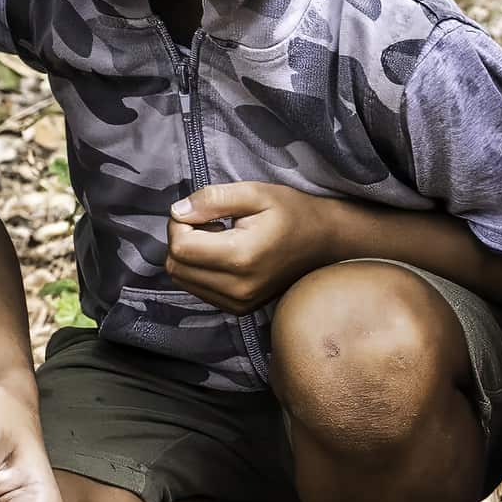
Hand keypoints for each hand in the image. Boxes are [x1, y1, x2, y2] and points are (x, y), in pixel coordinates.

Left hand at [165, 182, 329, 312]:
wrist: (325, 243)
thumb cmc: (292, 213)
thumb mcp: (255, 193)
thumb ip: (212, 199)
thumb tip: (177, 211)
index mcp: (241, 257)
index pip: (180, 248)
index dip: (179, 224)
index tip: (199, 211)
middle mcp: (238, 288)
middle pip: (176, 267)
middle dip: (180, 239)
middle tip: (207, 222)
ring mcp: (239, 303)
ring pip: (183, 280)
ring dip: (189, 256)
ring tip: (218, 238)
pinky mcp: (238, 309)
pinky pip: (197, 290)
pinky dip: (199, 270)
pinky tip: (223, 255)